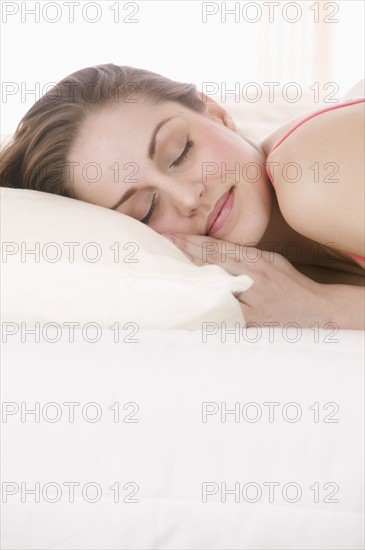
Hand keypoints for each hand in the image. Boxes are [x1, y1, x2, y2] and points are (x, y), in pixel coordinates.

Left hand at [163, 233, 328, 327]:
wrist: (317, 312)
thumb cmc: (291, 284)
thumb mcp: (272, 260)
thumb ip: (245, 255)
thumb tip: (214, 249)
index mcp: (256, 262)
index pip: (217, 249)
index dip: (190, 242)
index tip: (169, 236)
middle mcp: (252, 282)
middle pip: (210, 267)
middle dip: (183, 256)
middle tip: (159, 249)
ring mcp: (251, 306)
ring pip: (212, 292)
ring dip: (189, 284)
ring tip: (165, 276)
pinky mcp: (251, 326)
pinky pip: (222, 317)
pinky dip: (205, 310)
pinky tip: (186, 307)